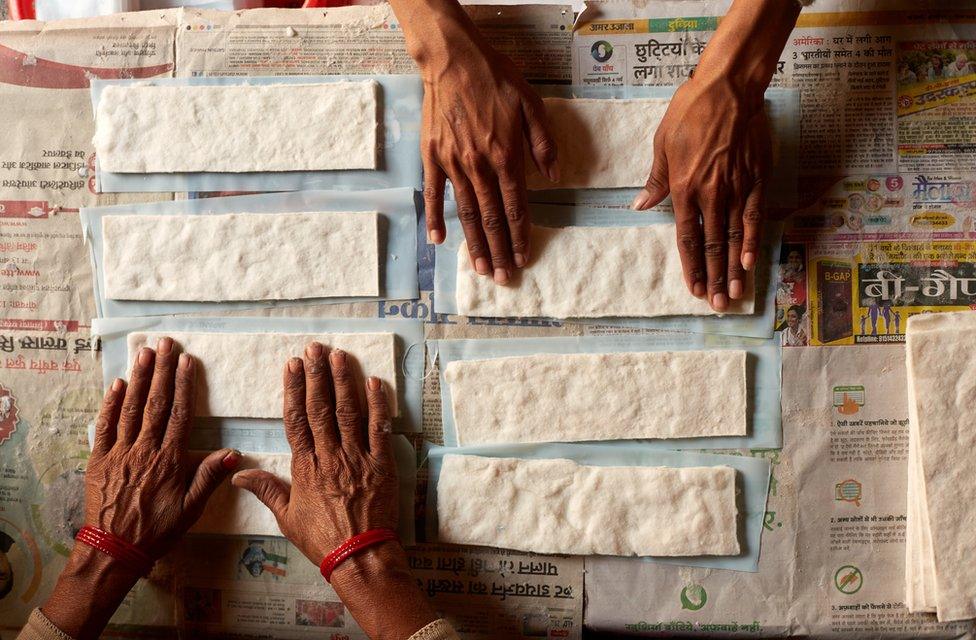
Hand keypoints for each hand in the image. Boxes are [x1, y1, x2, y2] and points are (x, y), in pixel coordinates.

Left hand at [42, 337, 239, 638]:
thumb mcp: (191, 508)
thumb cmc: (157, 529)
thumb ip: (209, 477)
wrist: (114, 547)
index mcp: (169, 459)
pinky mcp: (100, 458)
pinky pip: (105, 425)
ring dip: (138, 378)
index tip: (187, 361)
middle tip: (165, 343)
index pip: (180, 414)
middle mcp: (145, 449)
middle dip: (161, 370)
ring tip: (144, 353)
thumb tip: (233, 453)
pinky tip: (116, 384)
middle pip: (155, 402)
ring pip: (130, 408)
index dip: (184, 385)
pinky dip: (111, 403)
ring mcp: (120, 451)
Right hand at [233, 343, 435, 638]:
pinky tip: (375, 382)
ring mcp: (357, 458)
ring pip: (349, 412)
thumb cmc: (321, 539)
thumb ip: (265, 489)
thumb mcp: (287, 516)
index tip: (292, 365)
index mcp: (306, 466)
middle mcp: (330, 456)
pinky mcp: (382, 464)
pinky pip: (379, 429)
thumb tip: (237, 473)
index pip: (296, 419)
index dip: (294, 389)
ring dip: (344, 381)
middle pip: (321, 408)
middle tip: (314, 348)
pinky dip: (378, 405)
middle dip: (317, 375)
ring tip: (339, 356)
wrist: (358, 556)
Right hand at [403, 0, 558, 283]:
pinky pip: (433, 195)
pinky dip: (435, 219)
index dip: (520, 237)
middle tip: (503, 278)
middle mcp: (479, 167)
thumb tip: (554, 176)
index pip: (516, 208)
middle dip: (499, 252)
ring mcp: (453, 164)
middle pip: (490, 219)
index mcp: (506, 157)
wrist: (453, 59)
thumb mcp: (531, 105)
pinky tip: (438, 241)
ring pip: (465, 214)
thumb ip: (543, 143)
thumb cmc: (496, 78)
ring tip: (480, 269)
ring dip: (474, 245)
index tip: (523, 259)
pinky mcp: (432, 157)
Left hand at [633, 79, 769, 310]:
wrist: (728, 89)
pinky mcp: (756, 179)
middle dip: (713, 278)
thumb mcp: (662, 145)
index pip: (686, 238)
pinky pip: (754, 216)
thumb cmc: (690, 113)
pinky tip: (751, 262)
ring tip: (734, 293)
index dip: (690, 267)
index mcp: (683, 188)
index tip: (694, 289)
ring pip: (733, 237)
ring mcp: (735, 188)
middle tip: (717, 305)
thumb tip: (640, 206)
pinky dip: (752, 240)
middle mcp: (710, 194)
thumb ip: (656, 180)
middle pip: (711, 245)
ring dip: (733, 268)